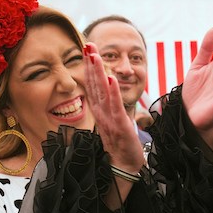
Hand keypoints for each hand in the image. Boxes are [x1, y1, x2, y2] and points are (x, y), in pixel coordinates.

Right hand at [84, 43, 144, 172]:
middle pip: (94, 84)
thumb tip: (105, 92)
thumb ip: (107, 107)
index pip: (93, 85)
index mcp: (100, 111)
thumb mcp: (112, 122)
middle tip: (87, 44)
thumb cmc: (120, 146)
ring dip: (99, 73)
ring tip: (95, 56)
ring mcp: (109, 119)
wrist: (125, 167)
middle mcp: (101, 113)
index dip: (89, 67)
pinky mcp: (120, 126)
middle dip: (91, 64)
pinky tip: (111, 79)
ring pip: (102, 92)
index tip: (87, 50)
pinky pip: (115, 107)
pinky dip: (112, 92)